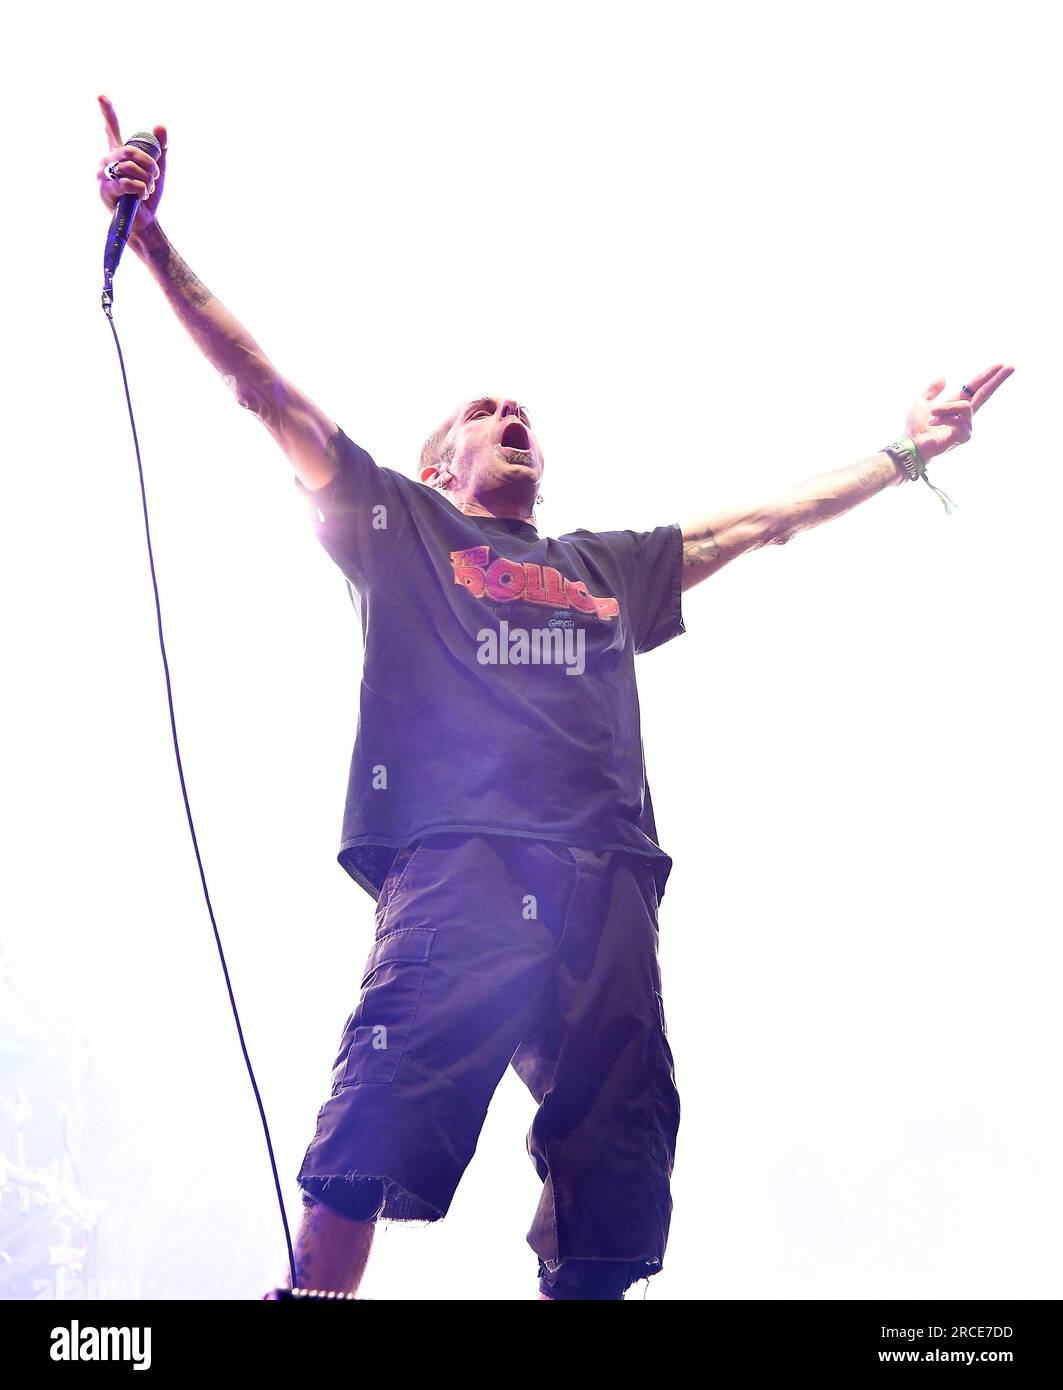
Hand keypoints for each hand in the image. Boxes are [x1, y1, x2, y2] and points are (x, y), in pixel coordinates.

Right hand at [96, 94, 166, 241]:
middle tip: (155, 176)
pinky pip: (128, 183)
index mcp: (118, 155)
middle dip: (148, 163)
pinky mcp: (105, 191)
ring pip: (129, 167)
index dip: (107, 113)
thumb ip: (160, 149)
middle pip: (129, 150)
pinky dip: (140, 189)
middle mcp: (107, 162)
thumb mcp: (158, 171)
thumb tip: (160, 125)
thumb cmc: (148, 196)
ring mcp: (104, 176)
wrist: (145, 222)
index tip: (101, 96)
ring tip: (146, 189)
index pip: (111, 130)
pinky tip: (140, 196)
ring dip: (146, 179)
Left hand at [904, 363, 1014, 463]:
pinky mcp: (964, 436)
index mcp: (955, 406)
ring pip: (964, 405)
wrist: (910, 445)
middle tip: (1012, 367)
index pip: (975, 388)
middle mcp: (964, 416)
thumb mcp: (921, 402)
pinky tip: (933, 423)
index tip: (1000, 365)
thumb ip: (932, 391)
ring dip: (945, 408)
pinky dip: (943, 418)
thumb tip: (942, 376)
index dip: (986, 377)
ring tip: (931, 416)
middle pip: (985, 394)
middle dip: (998, 380)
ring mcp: (966, 426)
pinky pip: (958, 417)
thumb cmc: (914, 428)